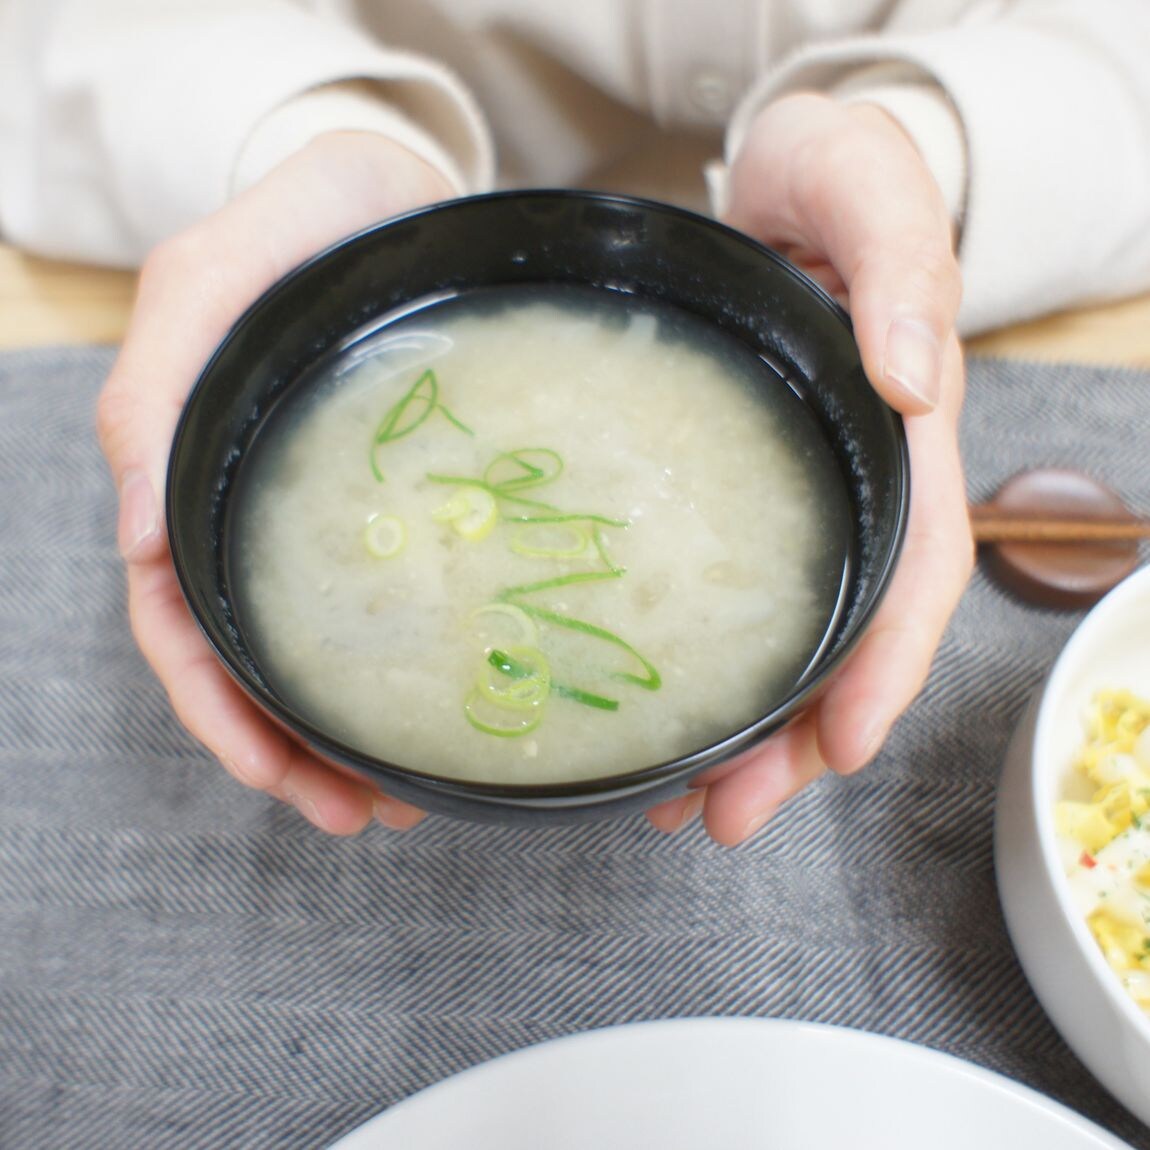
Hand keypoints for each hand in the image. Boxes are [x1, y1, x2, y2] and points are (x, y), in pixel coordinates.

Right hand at [97, 132, 450, 833]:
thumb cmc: (302, 217)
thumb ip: (163, 384)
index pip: (178, 618)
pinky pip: (370, 603)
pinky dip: (389, 672)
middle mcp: (238, 506)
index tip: (274, 776)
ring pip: (302, 648)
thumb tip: (132, 539)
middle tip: (361, 816)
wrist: (391, 190)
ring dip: (336, 735)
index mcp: (185, 472)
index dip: (217, 707)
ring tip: (400, 799)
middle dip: (285, 751)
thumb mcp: (214, 274)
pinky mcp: (374, 507)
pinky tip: (428, 716)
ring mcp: (306, 512)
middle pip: (239, 660)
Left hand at [647, 93, 973, 842]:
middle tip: (726, 817)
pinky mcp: (727, 505)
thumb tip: (912, 377)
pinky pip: (727, 605)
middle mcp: (849, 488)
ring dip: (747, 735)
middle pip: (844, 637)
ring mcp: (791, 505)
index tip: (845, 745)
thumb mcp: (862, 181)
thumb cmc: (820, 174)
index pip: (911, 569)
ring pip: (788, 643)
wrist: (763, 184)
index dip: (886, 665)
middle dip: (797, 740)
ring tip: (683, 804)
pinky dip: (702, 674)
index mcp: (895, 439)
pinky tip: (658, 724)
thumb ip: (898, 259)